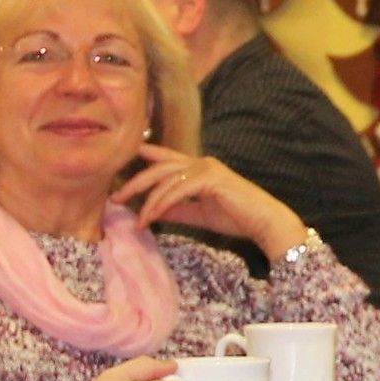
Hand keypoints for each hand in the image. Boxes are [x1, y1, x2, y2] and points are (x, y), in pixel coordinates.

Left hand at [114, 144, 308, 257]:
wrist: (264, 223)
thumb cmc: (237, 218)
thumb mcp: (199, 214)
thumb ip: (177, 210)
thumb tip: (153, 211)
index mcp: (199, 168)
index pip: (165, 158)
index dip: (143, 157)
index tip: (119, 168)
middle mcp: (201, 162)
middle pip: (159, 166)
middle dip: (135, 181)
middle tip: (115, 197)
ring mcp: (207, 168)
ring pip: (166, 179)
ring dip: (147, 200)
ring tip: (135, 218)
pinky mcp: (211, 179)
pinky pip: (177, 190)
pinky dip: (161, 204)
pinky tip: (151, 217)